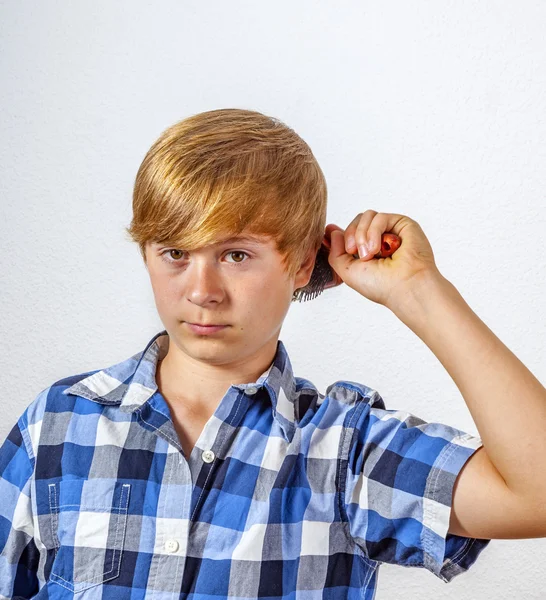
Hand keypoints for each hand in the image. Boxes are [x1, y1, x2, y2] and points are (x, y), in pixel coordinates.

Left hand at [323, 210, 440, 307]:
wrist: (404, 288)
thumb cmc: (381, 285)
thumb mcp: (346, 271)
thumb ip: (335, 252)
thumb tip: (332, 231)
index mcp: (368, 251)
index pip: (350, 232)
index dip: (341, 234)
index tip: (333, 238)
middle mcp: (380, 240)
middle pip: (357, 221)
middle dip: (351, 235)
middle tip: (353, 252)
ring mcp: (391, 231)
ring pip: (367, 216)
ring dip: (362, 234)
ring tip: (368, 254)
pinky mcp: (403, 225)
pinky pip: (379, 217)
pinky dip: (373, 232)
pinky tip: (377, 249)